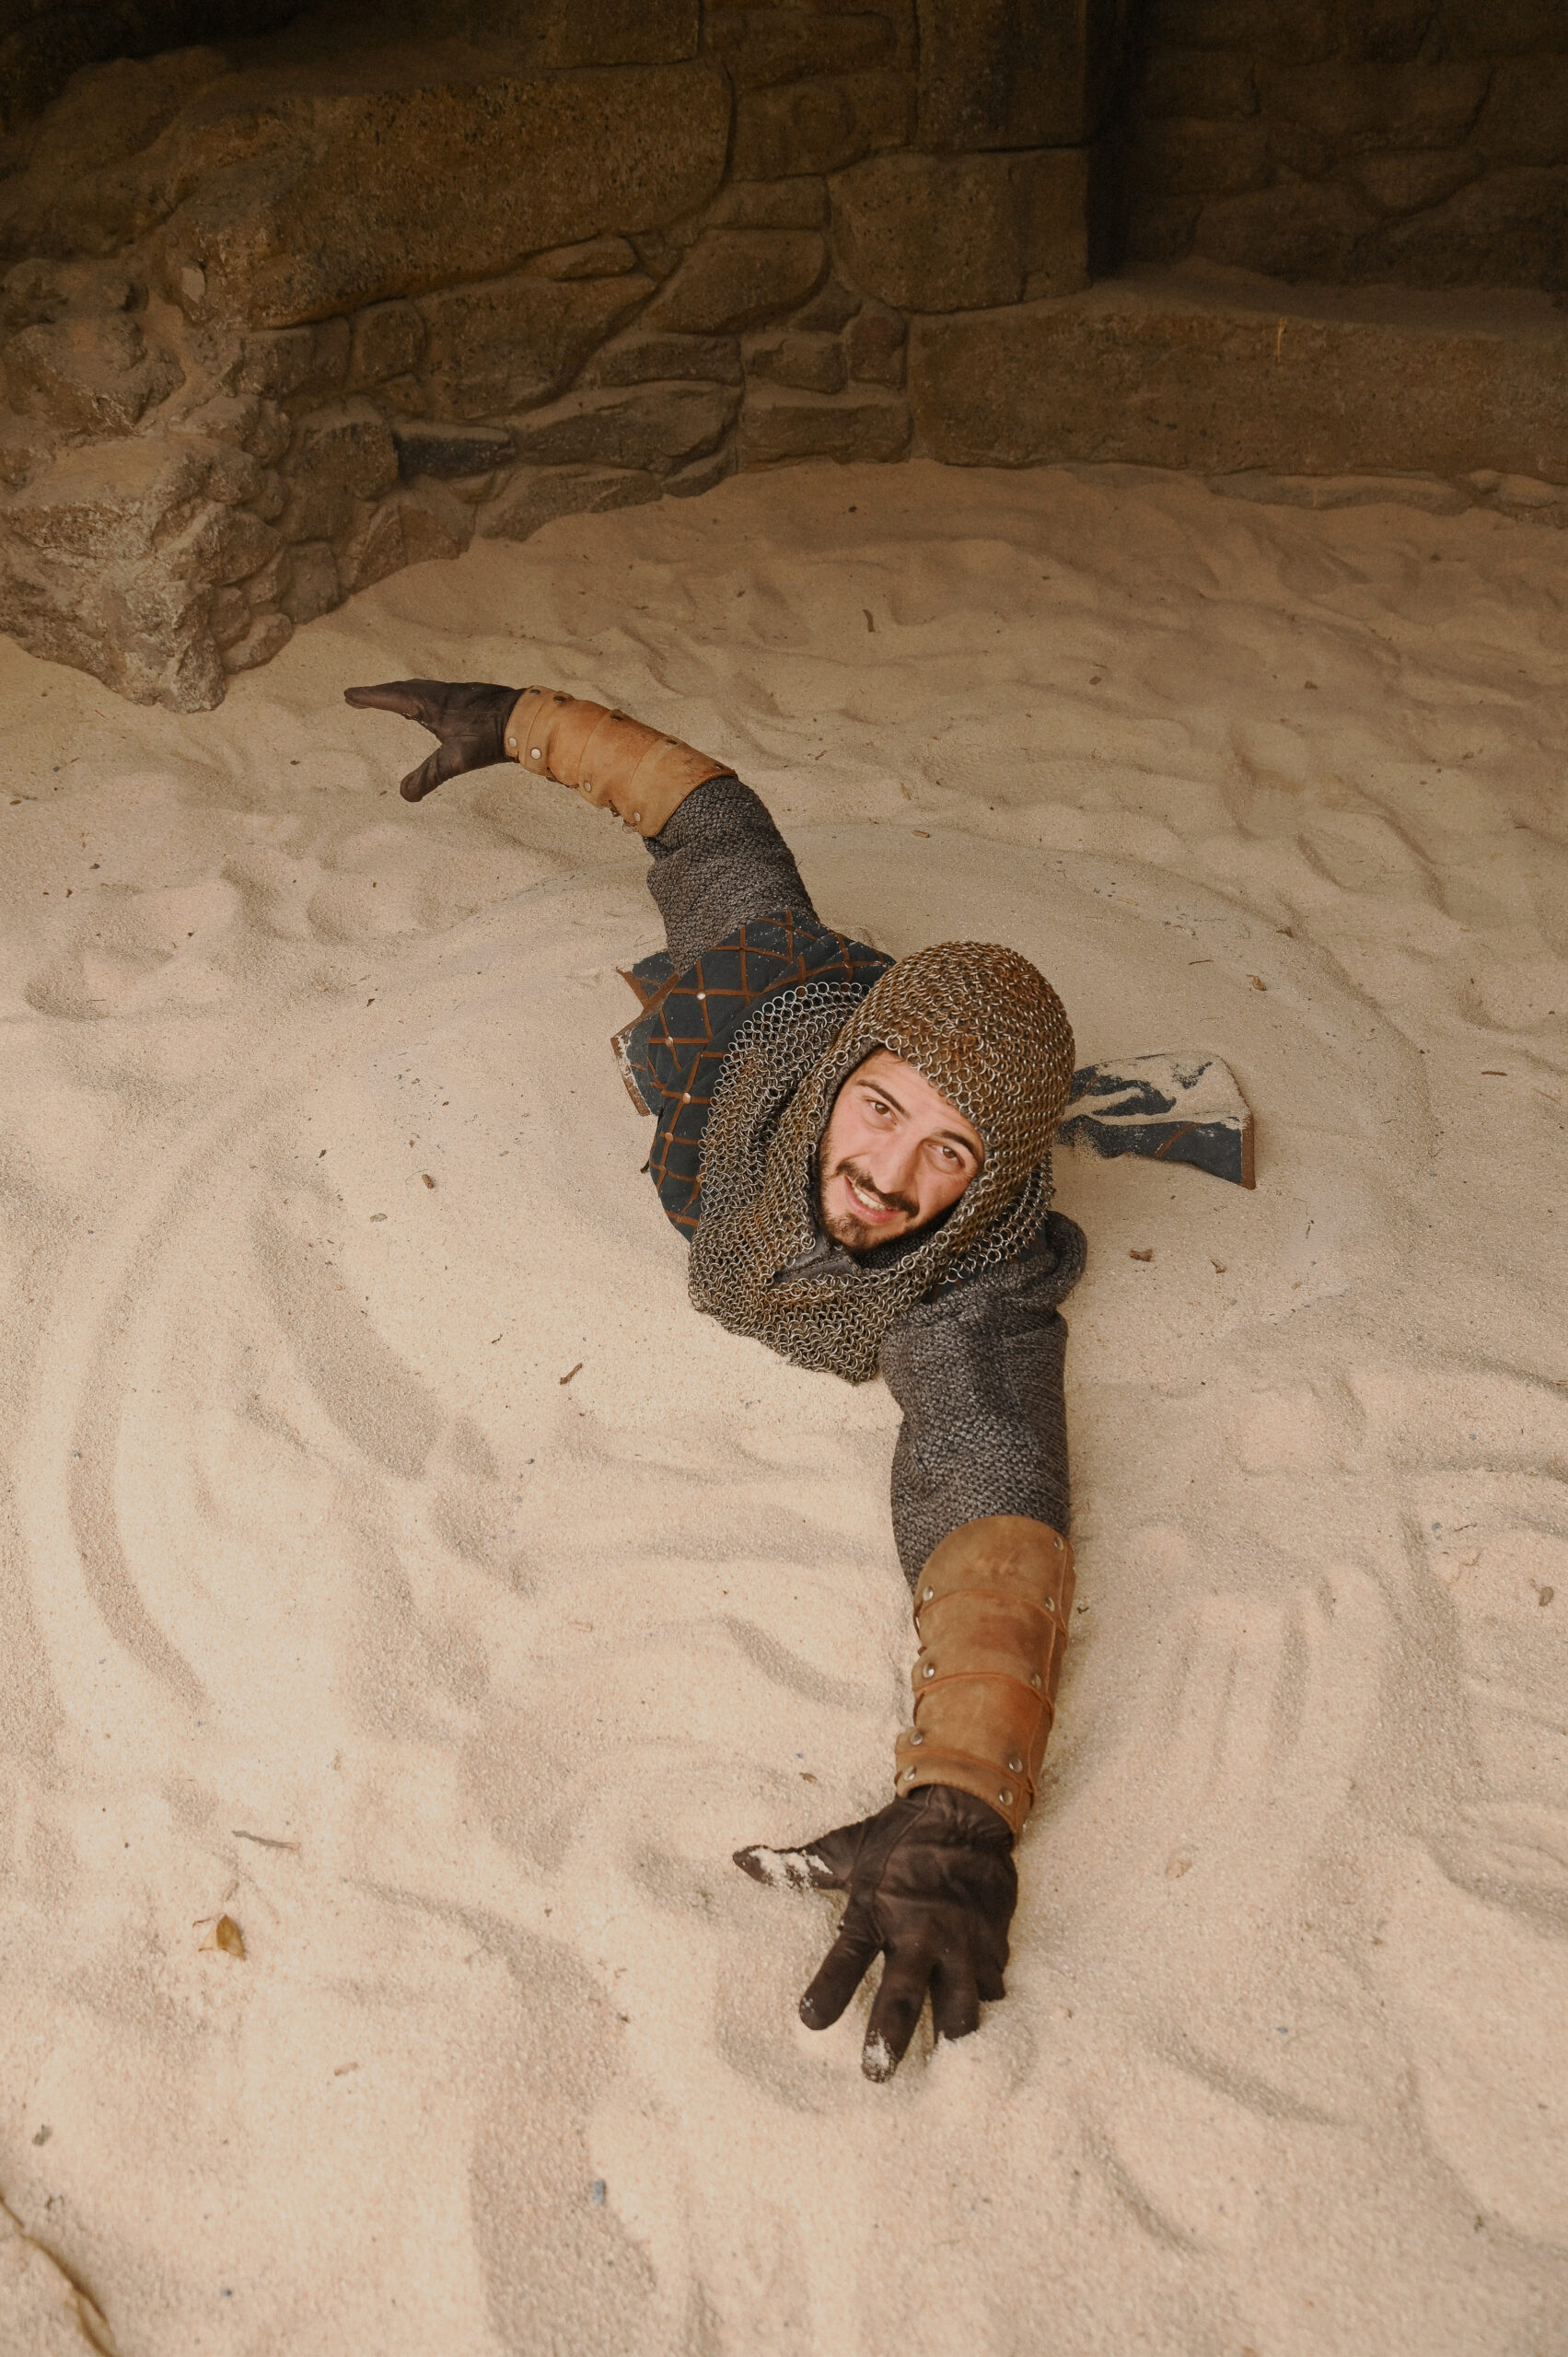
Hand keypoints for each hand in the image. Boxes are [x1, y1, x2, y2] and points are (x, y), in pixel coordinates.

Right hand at [343, 678, 520, 800]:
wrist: (528, 719)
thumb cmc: (491, 736)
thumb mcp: (456, 761)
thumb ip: (429, 777)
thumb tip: (404, 795)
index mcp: (430, 703)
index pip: (392, 697)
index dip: (369, 697)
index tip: (349, 694)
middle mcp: (440, 693)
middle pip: (403, 689)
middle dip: (380, 693)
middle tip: (360, 696)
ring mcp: (457, 693)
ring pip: (421, 689)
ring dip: (401, 693)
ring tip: (390, 698)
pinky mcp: (471, 697)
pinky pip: (437, 693)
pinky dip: (422, 696)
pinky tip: (431, 707)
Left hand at [734, 1784, 1015, 2080]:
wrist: (966, 1809)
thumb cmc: (899, 1835)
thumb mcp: (846, 1849)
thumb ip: (798, 1867)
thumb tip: (740, 1859)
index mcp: (877, 1909)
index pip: (846, 1958)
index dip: (827, 1991)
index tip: (808, 2021)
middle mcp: (920, 1931)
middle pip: (904, 1997)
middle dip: (890, 2038)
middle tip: (875, 2074)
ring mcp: (961, 1942)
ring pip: (959, 2006)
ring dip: (948, 2029)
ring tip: (941, 2046)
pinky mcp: (993, 1945)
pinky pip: (992, 1989)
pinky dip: (982, 2001)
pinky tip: (973, 2005)